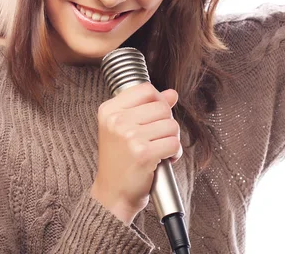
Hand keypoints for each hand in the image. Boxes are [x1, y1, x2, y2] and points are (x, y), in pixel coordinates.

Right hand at [91, 83, 181, 225]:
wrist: (112, 194)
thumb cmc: (120, 161)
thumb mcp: (125, 128)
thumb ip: (148, 107)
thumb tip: (171, 94)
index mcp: (109, 110)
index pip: (146, 89)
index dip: (158, 101)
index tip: (154, 117)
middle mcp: (117, 120)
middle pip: (162, 107)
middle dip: (167, 123)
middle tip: (157, 138)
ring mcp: (129, 136)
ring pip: (171, 125)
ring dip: (171, 140)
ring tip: (159, 150)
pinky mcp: (143, 153)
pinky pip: (174, 143)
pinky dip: (174, 153)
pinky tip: (163, 160)